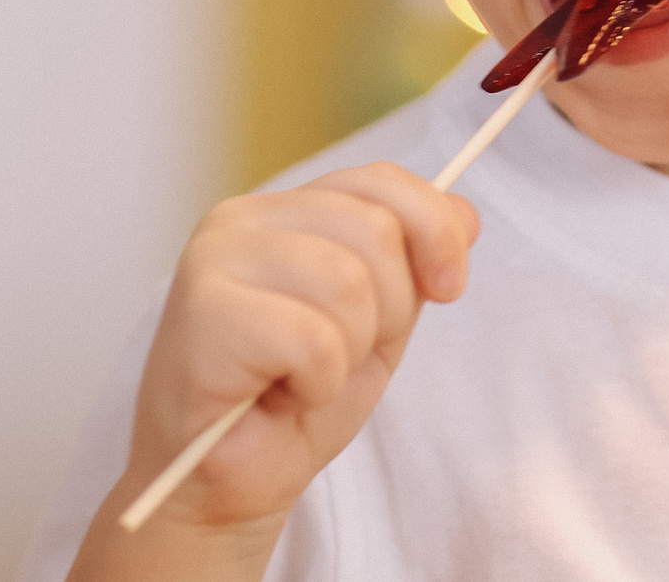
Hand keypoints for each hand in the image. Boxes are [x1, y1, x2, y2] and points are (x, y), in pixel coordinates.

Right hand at [69, 163, 477, 577]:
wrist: (227, 487)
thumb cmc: (294, 400)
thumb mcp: (379, 320)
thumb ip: (414, 262)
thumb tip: (465, 213)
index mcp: (282, 210)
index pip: (382, 181)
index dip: (434, 230)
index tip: (450, 288)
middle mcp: (240, 219)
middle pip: (376, 231)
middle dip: (388, 310)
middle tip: (343, 356)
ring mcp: (213, 260)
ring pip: (348, 282)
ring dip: (350, 352)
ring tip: (306, 377)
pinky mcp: (203, 313)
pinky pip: (314, 339)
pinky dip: (317, 383)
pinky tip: (279, 396)